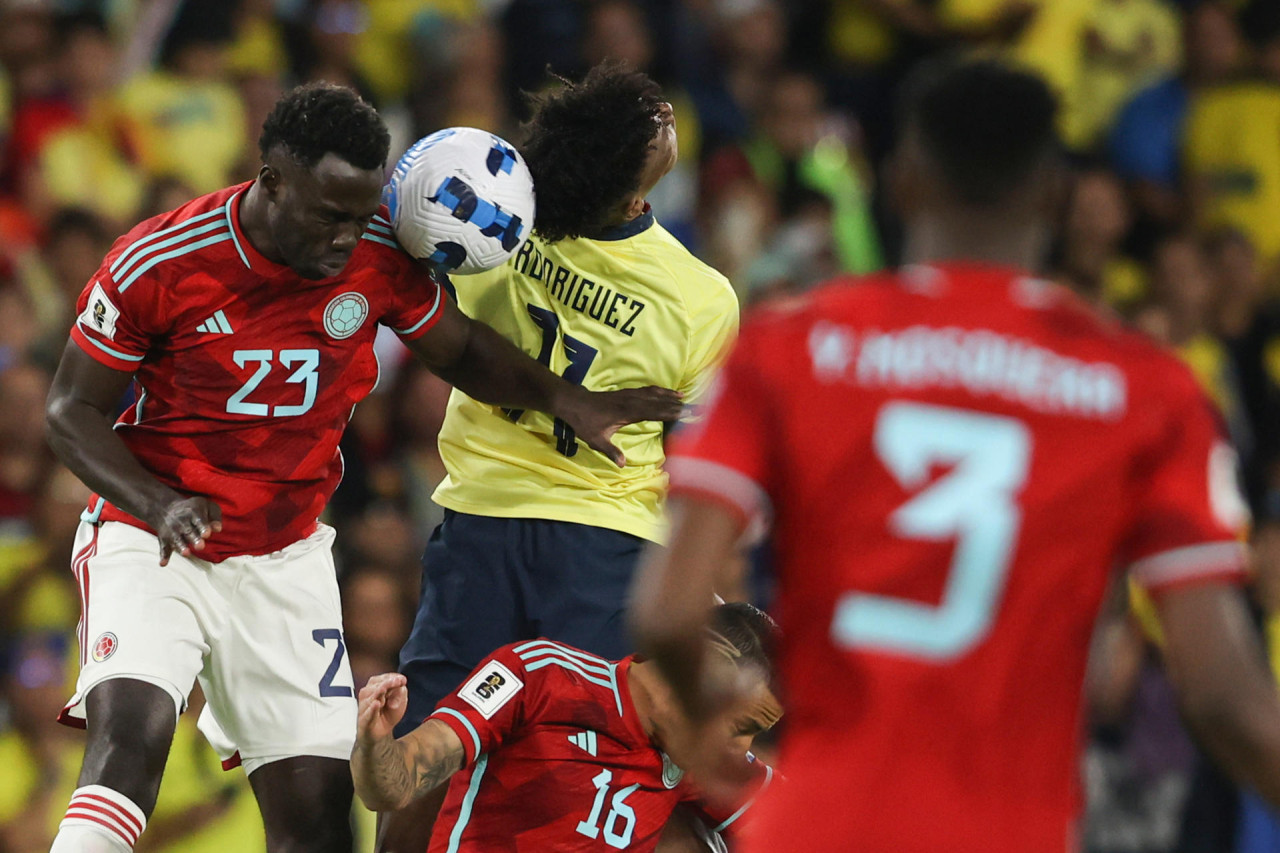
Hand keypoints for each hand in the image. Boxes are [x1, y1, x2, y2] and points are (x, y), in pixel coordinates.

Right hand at [152, 497, 222, 565]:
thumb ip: (215, 517)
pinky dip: (163, 556)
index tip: (207, 534)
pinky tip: (163, 563)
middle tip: (201, 546)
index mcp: (194, 512)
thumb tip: (218, 529)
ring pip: (177, 540)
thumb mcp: (207, 506)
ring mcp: (172, 531)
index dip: (203, 527)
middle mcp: (181, 522)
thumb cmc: (193, 509)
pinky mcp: (165, 540)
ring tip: (186, 554)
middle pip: (189, 531)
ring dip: (181, 547)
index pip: (199, 519)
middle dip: (195, 539)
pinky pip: (164, 548)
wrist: (164, 508)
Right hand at [357, 673, 408, 745]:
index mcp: (376, 689)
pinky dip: (372, 709)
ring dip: (378, 693)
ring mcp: (364, 708)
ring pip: (369, 698)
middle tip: (396, 681)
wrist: (379, 736)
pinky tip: (376, 704)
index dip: (392, 678)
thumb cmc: (388, 715)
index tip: (402, 680)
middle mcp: (368, 696)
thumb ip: (401, 693)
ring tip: (385, 690)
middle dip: (386, 683)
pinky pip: (367, 714)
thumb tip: (401, 685)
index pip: (381, 679)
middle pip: (374, 686)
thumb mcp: (399, 703)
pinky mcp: (364, 721)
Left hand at [558, 385, 683, 466]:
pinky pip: (645, 390)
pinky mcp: (624, 392)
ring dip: (668, 395)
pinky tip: (664, 391)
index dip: (670, 412)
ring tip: (683, 397)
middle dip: (675, 404)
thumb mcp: (596, 440)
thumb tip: (623, 465)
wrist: (572, 402)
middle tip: (692, 406)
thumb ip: (611, 451)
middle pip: (657, 401)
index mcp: (627, 413)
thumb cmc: (584, 422)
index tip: (686, 414)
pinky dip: (657, 390)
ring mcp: (628, 395)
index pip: (654, 412)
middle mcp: (630, 401)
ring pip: (652, 393)